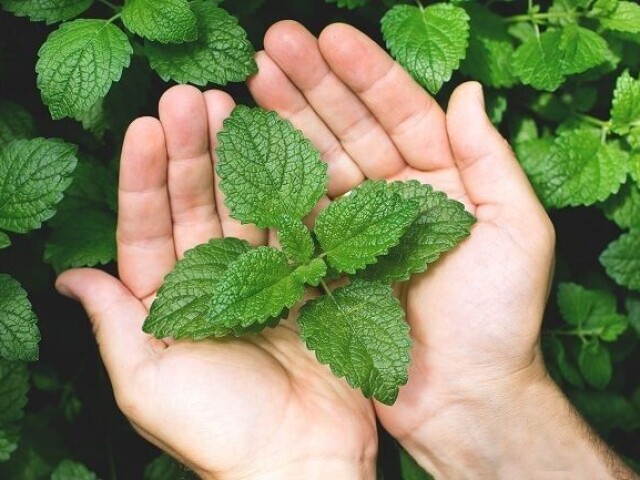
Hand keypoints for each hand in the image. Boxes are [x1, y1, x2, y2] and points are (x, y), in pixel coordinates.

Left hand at [56, 86, 376, 478]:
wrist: (300, 456)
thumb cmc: (219, 430)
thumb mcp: (147, 382)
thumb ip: (112, 324)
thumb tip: (70, 278)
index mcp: (166, 304)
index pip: (146, 228)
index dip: (143, 177)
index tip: (146, 127)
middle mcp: (211, 284)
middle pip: (195, 206)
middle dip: (190, 152)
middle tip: (191, 98)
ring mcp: (261, 279)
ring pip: (243, 208)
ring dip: (235, 158)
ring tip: (229, 104)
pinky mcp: (304, 281)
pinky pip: (293, 227)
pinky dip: (288, 189)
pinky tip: (282, 147)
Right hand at [247, 21, 634, 478]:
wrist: (463, 393)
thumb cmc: (498, 317)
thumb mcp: (516, 230)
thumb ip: (489, 158)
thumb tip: (468, 91)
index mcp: (444, 181)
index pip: (401, 112)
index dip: (366, 73)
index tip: (329, 37)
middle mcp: (397, 197)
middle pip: (352, 127)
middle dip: (314, 84)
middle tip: (274, 44)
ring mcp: (359, 228)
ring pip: (320, 161)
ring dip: (289, 119)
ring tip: (252, 78)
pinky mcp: (330, 262)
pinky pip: (302, 212)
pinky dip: (277, 179)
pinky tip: (250, 144)